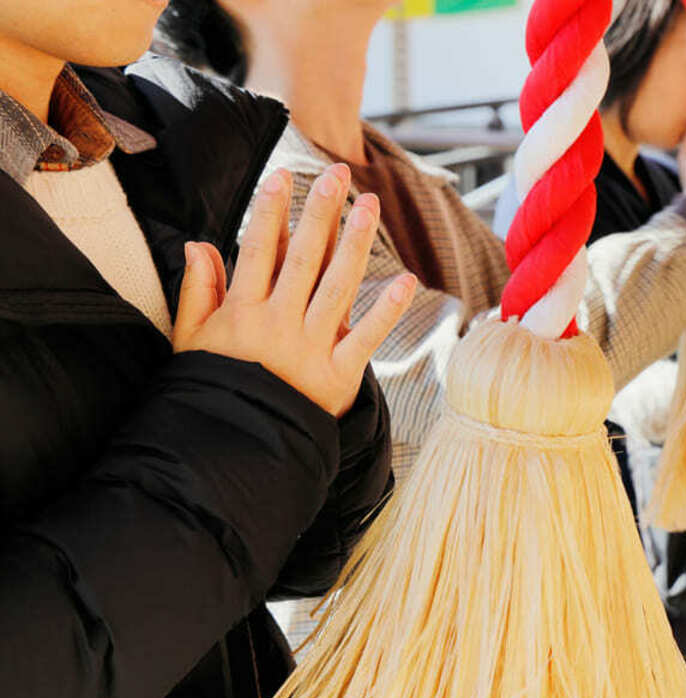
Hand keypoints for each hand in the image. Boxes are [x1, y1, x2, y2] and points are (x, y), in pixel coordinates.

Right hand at [172, 165, 417, 416]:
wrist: (235, 449)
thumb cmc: (213, 388)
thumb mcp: (192, 342)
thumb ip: (197, 292)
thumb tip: (199, 243)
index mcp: (242, 312)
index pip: (259, 250)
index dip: (271, 211)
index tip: (283, 176)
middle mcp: (278, 323)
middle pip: (304, 258)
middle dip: (320, 212)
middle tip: (337, 173)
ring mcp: (310, 348)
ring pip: (337, 286)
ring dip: (355, 243)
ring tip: (369, 205)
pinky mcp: (338, 376)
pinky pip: (365, 338)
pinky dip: (386, 311)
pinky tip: (406, 280)